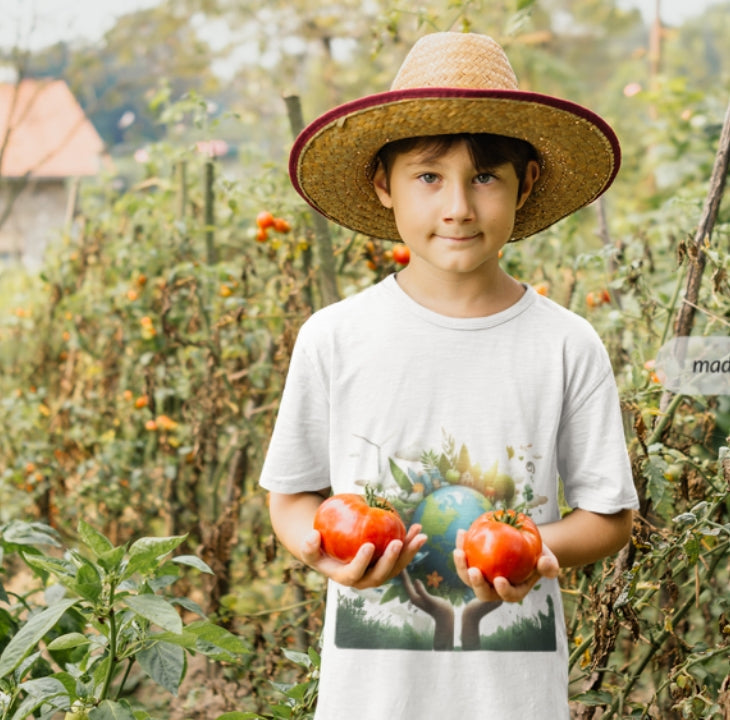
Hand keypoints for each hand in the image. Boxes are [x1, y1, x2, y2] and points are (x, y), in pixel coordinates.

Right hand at [300, 524, 426, 589]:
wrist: (333, 552)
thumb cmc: (319, 549)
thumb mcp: (310, 549)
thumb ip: (308, 546)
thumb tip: (312, 536)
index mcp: (346, 577)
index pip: (354, 574)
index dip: (362, 562)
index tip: (368, 545)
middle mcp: (365, 580)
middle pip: (381, 575)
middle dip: (391, 560)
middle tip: (397, 542)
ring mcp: (378, 573)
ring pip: (397, 567)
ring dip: (409, 552)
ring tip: (420, 536)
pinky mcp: (388, 565)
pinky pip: (401, 556)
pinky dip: (410, 544)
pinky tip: (418, 530)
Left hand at [453, 528, 558, 602]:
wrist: (524, 545)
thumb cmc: (537, 555)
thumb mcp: (548, 559)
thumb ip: (549, 565)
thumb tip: (544, 563)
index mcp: (513, 592)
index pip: (507, 595)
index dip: (503, 591)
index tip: (499, 580)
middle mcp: (495, 589)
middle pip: (482, 591)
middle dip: (476, 583)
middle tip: (473, 570)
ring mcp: (482, 578)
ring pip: (467, 577)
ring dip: (461, 566)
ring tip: (458, 551)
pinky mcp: (473, 564)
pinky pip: (465, 558)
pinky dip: (462, 546)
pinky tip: (462, 532)